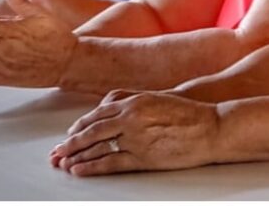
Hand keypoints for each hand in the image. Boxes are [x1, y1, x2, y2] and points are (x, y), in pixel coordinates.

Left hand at [49, 91, 219, 174]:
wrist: (211, 127)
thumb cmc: (189, 114)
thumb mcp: (158, 98)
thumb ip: (134, 100)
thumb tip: (113, 104)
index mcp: (135, 101)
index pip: (98, 114)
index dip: (80, 125)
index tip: (69, 134)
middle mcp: (131, 117)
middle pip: (92, 130)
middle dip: (71, 142)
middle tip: (56, 151)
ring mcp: (136, 138)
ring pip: (97, 146)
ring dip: (76, 155)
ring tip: (62, 163)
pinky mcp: (143, 157)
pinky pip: (111, 163)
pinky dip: (92, 167)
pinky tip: (80, 170)